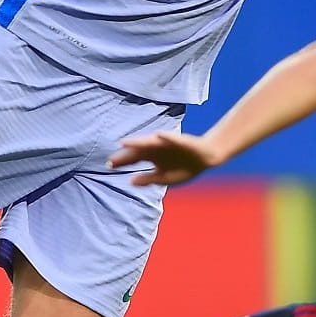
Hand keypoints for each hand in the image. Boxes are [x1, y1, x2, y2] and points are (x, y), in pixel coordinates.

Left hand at [108, 130, 226, 186]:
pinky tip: (160, 135)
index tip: (108, 166)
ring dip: (139, 142)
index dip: (122, 162)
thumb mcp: (165, 178)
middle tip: (111, 159)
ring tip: (126, 142)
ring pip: (151, 143)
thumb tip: (131, 181)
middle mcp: (157, 149)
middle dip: (125, 154)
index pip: (134, 159)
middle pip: (138, 151)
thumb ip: (148, 179)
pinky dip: (168, 137)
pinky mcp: (182, 141)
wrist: (206, 157)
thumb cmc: (185, 167)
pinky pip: (174, 139)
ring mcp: (167, 144)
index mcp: (153, 157)